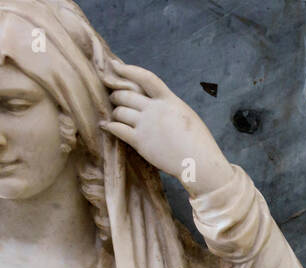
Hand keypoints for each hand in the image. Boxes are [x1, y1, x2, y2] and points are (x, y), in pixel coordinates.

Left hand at [101, 60, 231, 196]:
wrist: (199, 163)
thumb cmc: (198, 142)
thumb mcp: (187, 115)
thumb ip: (169, 106)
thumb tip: (154, 102)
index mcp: (169, 100)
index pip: (146, 78)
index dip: (128, 70)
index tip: (115, 66)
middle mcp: (155, 110)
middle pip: (126, 95)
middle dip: (116, 95)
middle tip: (114, 98)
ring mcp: (146, 125)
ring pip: (120, 112)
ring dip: (115, 113)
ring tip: (115, 116)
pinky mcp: (140, 142)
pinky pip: (117, 129)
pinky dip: (109, 126)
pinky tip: (106, 126)